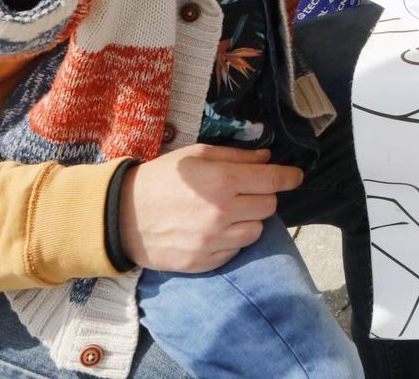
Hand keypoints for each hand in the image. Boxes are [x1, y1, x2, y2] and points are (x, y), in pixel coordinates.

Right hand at [119, 145, 304, 272]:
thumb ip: (236, 156)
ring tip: (227, 212)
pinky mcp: (205, 262)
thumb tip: (268, 159)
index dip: (289, 177)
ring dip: (249, 220)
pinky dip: (232, 239)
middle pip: (268, 206)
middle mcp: (222, 213)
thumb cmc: (160, 179)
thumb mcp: (195, 155)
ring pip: (257, 231)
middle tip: (244, 191)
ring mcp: (213, 241)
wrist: (122, 216)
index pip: (272, 181)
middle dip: (262, 196)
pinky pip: (236, 250)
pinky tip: (213, 229)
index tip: (296, 176)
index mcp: (221, 182)